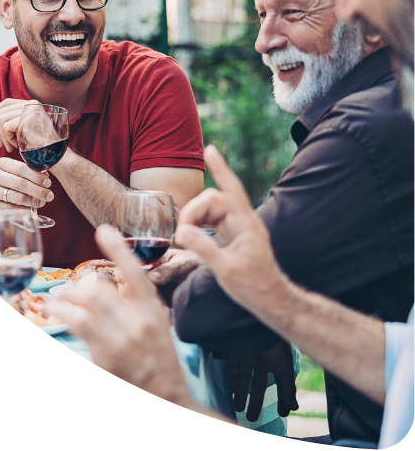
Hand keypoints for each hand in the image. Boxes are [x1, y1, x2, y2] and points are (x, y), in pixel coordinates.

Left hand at [0, 98, 38, 152]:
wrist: (50, 154)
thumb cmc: (35, 145)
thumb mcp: (17, 133)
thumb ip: (2, 125)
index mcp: (31, 104)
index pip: (7, 102)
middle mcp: (32, 103)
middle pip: (2, 112)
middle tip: (1, 145)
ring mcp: (31, 110)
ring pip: (2, 119)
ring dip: (3, 136)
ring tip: (10, 147)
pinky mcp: (27, 119)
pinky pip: (6, 127)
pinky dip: (8, 138)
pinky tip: (16, 145)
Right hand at [0, 157, 52, 210]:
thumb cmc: (0, 184)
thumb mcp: (9, 173)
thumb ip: (26, 172)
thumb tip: (46, 176)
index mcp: (0, 163)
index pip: (22, 168)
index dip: (37, 176)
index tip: (48, 182)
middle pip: (20, 183)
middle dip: (38, 190)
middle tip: (50, 195)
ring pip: (17, 196)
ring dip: (33, 201)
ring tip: (42, 202)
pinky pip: (12, 208)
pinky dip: (24, 210)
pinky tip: (31, 209)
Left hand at [44, 226, 195, 409]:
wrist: (167, 398)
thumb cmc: (160, 361)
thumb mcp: (157, 328)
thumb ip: (137, 306)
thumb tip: (110, 288)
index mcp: (152, 311)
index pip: (135, 273)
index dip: (119, 249)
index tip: (104, 230)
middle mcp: (138, 322)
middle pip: (98, 290)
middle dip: (76, 289)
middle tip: (65, 292)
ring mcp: (121, 340)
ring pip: (83, 307)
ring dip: (63, 302)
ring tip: (53, 304)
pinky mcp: (106, 356)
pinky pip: (78, 327)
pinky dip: (63, 317)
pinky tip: (55, 315)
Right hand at [175, 146, 286, 311]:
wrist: (271, 300)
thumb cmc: (254, 287)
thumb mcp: (226, 270)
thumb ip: (204, 249)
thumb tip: (182, 232)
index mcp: (246, 225)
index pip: (231, 190)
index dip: (220, 169)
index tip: (210, 150)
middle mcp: (243, 222)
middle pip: (214, 200)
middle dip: (193, 210)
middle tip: (180, 234)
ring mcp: (238, 229)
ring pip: (211, 210)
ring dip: (194, 218)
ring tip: (183, 237)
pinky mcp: (233, 237)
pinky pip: (212, 221)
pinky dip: (198, 224)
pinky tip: (190, 234)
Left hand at [226, 341, 299, 421]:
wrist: (250, 324)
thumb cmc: (271, 344)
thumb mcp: (283, 367)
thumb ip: (287, 387)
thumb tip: (295, 408)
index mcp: (275, 361)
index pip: (279, 383)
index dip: (281, 398)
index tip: (281, 414)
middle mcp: (259, 359)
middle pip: (257, 384)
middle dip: (254, 401)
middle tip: (251, 418)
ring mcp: (244, 355)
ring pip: (241, 379)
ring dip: (239, 394)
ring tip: (237, 409)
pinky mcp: (229, 352)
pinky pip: (228, 369)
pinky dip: (228, 381)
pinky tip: (227, 393)